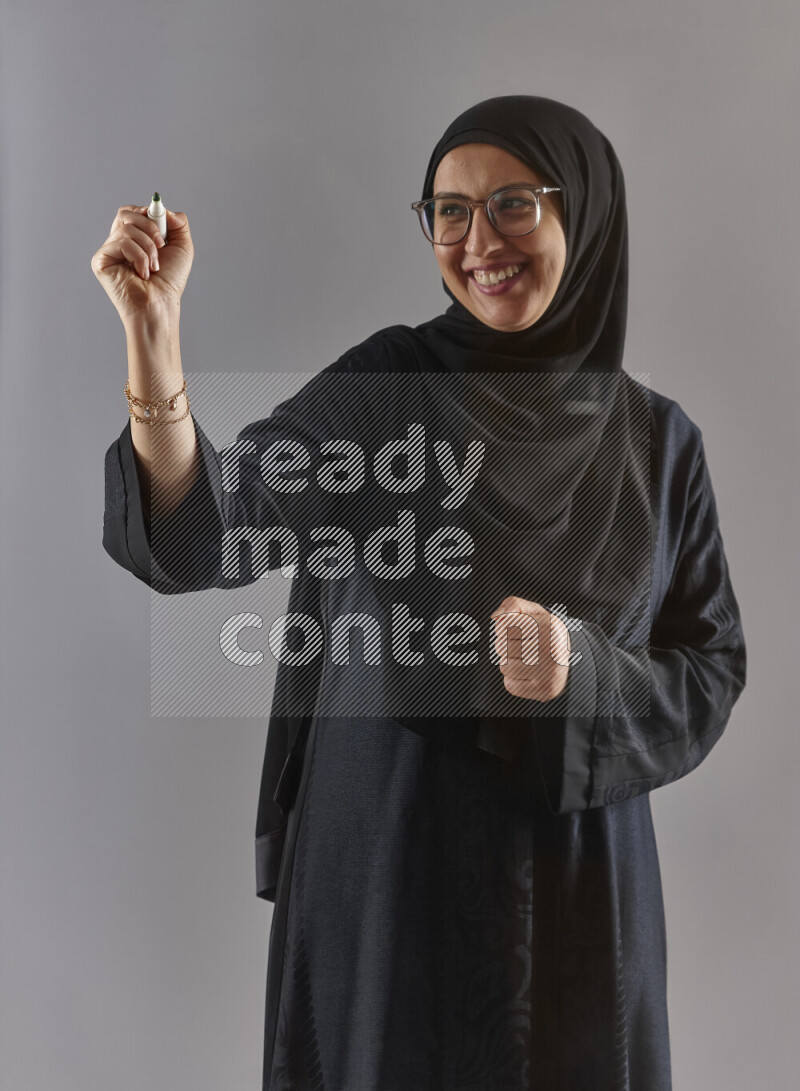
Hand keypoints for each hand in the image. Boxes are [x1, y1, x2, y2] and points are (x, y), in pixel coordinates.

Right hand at [91, 204, 193, 324]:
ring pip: (126, 228)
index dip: (148, 215)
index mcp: (135, 238)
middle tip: (161, 247)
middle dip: (150, 227)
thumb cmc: (169, 282)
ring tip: (153, 266)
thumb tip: (163, 207)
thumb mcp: (182, 247)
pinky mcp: (100, 260)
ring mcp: (109, 251)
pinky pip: (121, 242)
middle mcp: (119, 242)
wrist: (160, 304)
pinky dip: (139, 256)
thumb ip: (178, 223)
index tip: (162, 232)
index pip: (133, 212)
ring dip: (148, 247)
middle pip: (126, 213)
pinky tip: (142, 273)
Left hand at [491, 596, 570, 701]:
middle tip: (519, 645)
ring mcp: (550, 673)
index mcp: (549, 626)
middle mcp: (552, 650)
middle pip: (503, 646)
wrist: (572, 658)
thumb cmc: (544, 631)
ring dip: (508, 662)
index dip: (502, 627)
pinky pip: (510, 685)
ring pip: (505, 666)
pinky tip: (527, 673)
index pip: (505, 626)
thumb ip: (513, 605)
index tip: (512, 628)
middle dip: (504, 645)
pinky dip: (513, 679)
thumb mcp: (534, 611)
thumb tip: (496, 617)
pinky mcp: (545, 691)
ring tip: (523, 659)